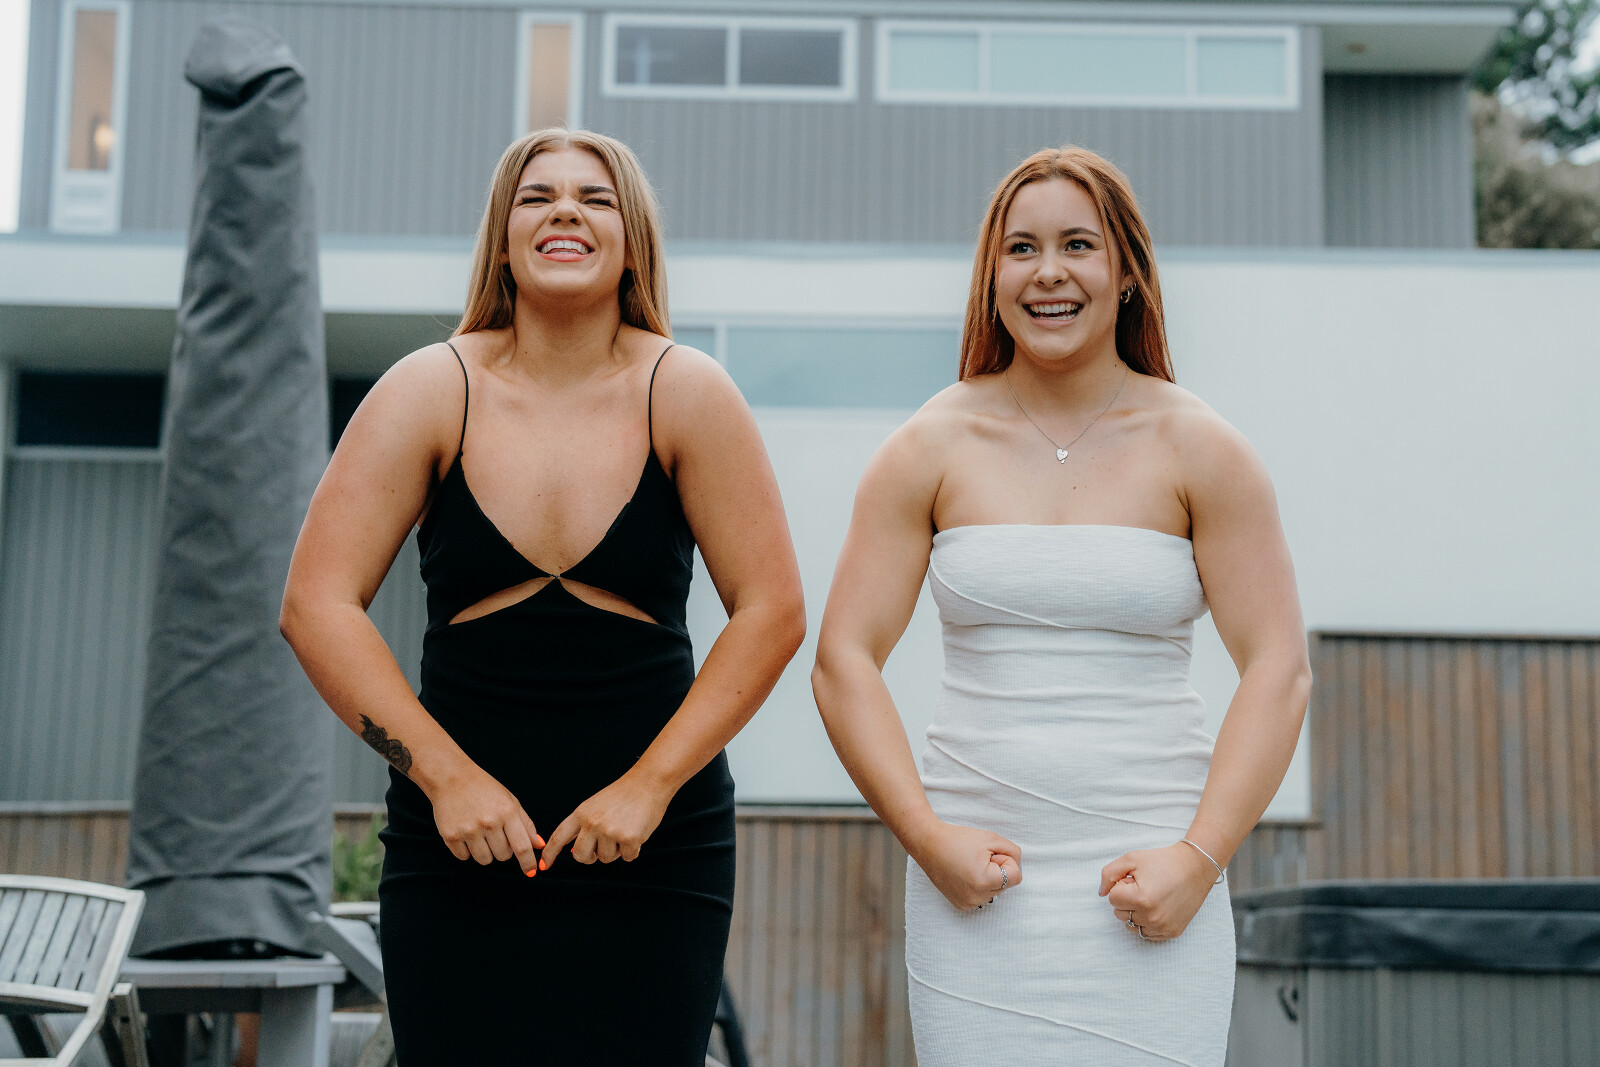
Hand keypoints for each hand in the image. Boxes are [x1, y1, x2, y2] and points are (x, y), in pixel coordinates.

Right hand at [428, 766, 542, 874]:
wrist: (451, 778)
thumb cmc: (485, 789)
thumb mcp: (510, 801)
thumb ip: (526, 824)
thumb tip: (539, 846)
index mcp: (506, 812)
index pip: (522, 847)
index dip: (528, 863)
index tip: (530, 872)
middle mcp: (488, 822)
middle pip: (503, 856)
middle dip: (502, 849)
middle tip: (494, 833)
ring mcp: (468, 830)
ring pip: (484, 860)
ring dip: (485, 852)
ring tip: (480, 834)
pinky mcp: (450, 835)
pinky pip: (464, 857)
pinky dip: (466, 850)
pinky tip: (465, 832)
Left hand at [539, 771, 672, 868]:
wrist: (648, 782)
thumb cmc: (624, 795)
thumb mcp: (596, 805)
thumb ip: (584, 826)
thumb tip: (573, 851)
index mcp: (581, 813)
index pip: (559, 836)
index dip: (550, 853)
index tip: (543, 866)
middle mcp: (592, 823)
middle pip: (580, 856)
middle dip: (590, 857)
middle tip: (600, 850)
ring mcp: (609, 831)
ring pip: (606, 858)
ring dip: (617, 850)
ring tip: (625, 829)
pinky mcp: (628, 838)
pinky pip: (627, 857)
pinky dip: (634, 850)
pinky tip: (638, 832)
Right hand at [908, 820, 1021, 911]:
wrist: (928, 844)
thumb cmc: (958, 839)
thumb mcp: (992, 838)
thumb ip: (1014, 853)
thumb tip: (1017, 869)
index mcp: (985, 881)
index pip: (1016, 877)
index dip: (1005, 860)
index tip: (989, 853)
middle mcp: (976, 898)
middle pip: (1005, 885)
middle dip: (997, 869)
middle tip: (977, 857)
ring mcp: (968, 904)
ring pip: (995, 891)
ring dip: (988, 878)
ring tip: (969, 865)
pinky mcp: (961, 906)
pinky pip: (982, 896)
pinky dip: (979, 885)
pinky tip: (964, 874)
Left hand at [1098, 842, 1217, 940]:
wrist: (1196, 867)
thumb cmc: (1162, 861)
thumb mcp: (1131, 859)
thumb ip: (1109, 874)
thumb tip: (1101, 893)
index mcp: (1141, 899)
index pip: (1112, 899)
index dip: (1122, 885)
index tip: (1136, 879)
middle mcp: (1152, 917)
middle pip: (1120, 914)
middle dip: (1127, 899)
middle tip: (1144, 886)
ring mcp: (1163, 927)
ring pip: (1132, 926)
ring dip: (1136, 912)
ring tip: (1151, 896)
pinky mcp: (1172, 932)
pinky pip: (1147, 934)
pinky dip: (1147, 922)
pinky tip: (1158, 907)